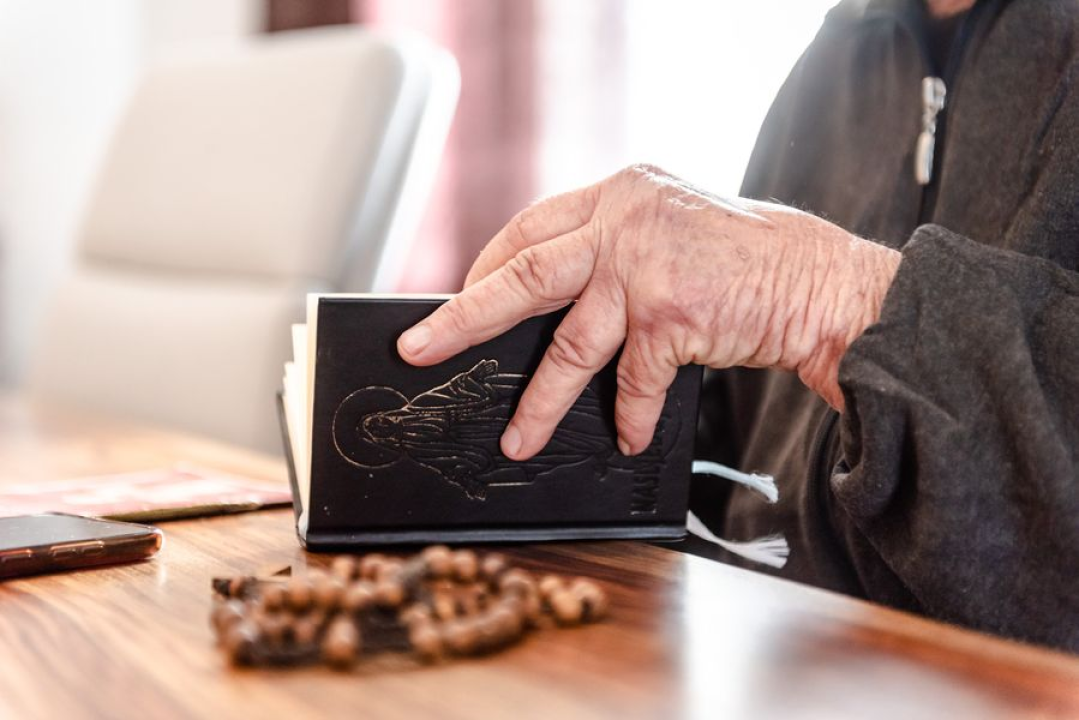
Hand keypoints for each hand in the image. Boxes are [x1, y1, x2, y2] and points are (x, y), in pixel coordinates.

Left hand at [397, 165, 900, 459]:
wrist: (819, 280)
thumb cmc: (744, 260)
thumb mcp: (669, 227)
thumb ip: (611, 251)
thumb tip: (547, 304)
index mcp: (618, 194)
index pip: (530, 229)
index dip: (488, 268)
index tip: (462, 299)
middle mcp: (624, 222)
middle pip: (522, 274)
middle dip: (463, 319)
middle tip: (419, 348)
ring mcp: (645, 268)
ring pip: (568, 345)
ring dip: (540, 402)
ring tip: (517, 439)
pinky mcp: (671, 316)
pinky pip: (632, 382)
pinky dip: (631, 415)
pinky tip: (630, 435)